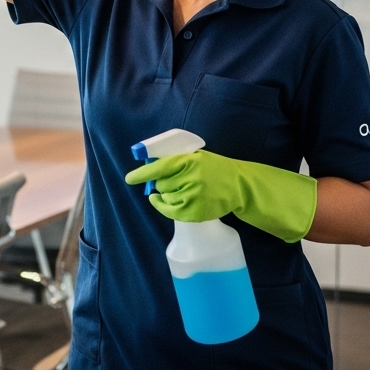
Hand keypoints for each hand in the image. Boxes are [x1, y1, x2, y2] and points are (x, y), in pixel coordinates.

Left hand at [125, 149, 317, 242]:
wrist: (239, 185)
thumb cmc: (214, 168)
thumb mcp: (195, 157)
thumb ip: (175, 160)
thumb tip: (149, 164)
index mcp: (188, 161)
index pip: (159, 167)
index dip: (142, 174)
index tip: (129, 179)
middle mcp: (190, 179)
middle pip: (161, 184)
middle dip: (161, 183)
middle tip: (174, 181)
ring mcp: (193, 196)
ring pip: (165, 198)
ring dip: (167, 195)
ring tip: (182, 190)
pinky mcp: (195, 212)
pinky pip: (172, 211)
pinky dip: (166, 207)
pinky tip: (168, 202)